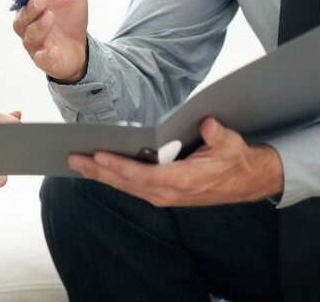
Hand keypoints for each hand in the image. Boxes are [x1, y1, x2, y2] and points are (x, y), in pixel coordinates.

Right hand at [8, 0, 89, 82]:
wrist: (79, 46)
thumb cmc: (68, 15)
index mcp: (28, 2)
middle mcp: (26, 22)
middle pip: (21, 14)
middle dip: (30, 7)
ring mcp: (33, 42)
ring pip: (29, 34)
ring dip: (38, 26)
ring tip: (50, 16)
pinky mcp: (44, 59)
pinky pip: (41, 58)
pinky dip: (45, 54)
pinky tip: (52, 49)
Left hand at [67, 117, 284, 205]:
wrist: (246, 181)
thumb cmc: (235, 160)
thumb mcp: (232, 144)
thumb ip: (218, 136)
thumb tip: (207, 124)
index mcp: (184, 181)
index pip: (145, 175)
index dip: (120, 167)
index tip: (99, 156)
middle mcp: (170, 192)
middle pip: (128, 183)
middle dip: (99, 171)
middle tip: (73, 158)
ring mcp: (165, 196)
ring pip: (126, 187)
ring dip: (101, 176)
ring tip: (77, 163)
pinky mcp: (162, 193)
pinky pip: (132, 187)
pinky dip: (113, 178)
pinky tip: (97, 169)